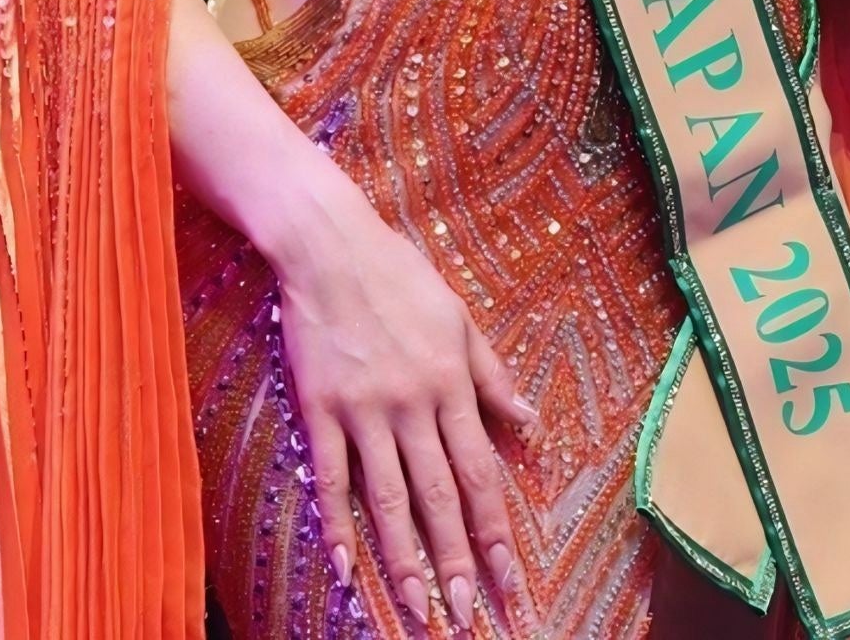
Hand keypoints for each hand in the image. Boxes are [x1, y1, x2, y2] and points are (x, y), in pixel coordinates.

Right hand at [270, 188, 535, 632]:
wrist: (329, 245)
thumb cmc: (400, 276)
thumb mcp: (460, 318)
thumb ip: (492, 377)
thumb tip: (528, 425)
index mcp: (453, 385)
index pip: (482, 476)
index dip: (497, 535)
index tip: (512, 580)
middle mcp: (413, 406)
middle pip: (440, 499)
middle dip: (457, 562)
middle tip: (469, 614)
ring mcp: (364, 411)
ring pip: (388, 500)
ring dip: (403, 559)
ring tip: (416, 608)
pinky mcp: (321, 410)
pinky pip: (331, 478)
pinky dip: (337, 525)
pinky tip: (343, 567)